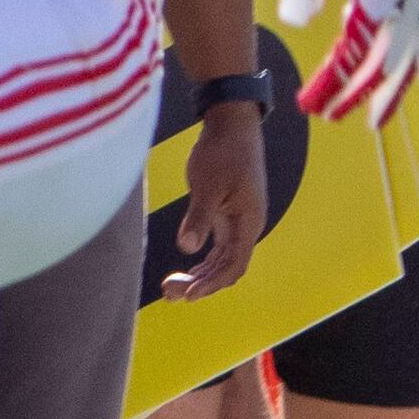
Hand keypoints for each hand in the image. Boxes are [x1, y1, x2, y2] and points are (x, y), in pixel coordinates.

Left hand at [161, 93, 269, 297]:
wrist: (231, 123)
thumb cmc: (222, 150)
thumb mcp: (208, 184)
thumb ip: (199, 216)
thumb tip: (187, 247)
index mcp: (249, 222)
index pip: (233, 266)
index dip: (212, 284)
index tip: (188, 295)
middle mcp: (247, 226)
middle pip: (226, 268)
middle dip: (200, 284)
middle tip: (169, 294)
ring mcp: (237, 221)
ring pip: (220, 261)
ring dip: (199, 276)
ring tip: (170, 287)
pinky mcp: (226, 214)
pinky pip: (216, 248)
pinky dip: (201, 262)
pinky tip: (184, 271)